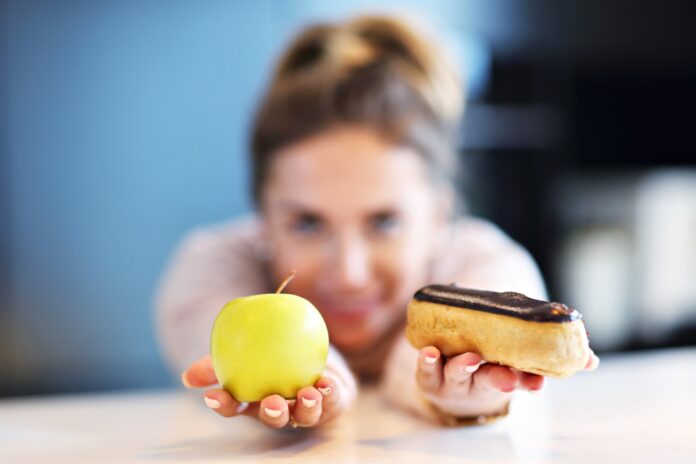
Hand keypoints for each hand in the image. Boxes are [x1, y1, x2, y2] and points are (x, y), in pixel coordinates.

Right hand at [181, 355, 344, 428]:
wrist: (312, 346)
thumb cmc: (271, 349)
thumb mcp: (245, 348)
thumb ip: (218, 359)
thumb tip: (188, 376)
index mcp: (254, 398)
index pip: (234, 405)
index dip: (224, 404)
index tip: (214, 396)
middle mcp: (280, 407)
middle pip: (273, 416)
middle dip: (272, 413)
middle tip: (271, 401)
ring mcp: (307, 407)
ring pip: (305, 414)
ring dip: (306, 406)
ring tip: (308, 393)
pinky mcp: (333, 402)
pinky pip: (333, 400)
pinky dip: (330, 393)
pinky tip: (327, 384)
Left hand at [415, 347, 599, 417]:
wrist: (450, 393)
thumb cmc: (489, 368)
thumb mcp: (517, 366)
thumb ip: (549, 356)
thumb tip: (592, 357)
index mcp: (504, 375)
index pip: (522, 378)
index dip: (532, 378)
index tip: (542, 380)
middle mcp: (478, 380)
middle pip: (492, 379)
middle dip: (502, 378)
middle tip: (510, 378)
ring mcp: (453, 379)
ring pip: (460, 373)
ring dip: (465, 366)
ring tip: (471, 358)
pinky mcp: (429, 376)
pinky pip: (427, 369)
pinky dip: (427, 360)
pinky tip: (428, 351)